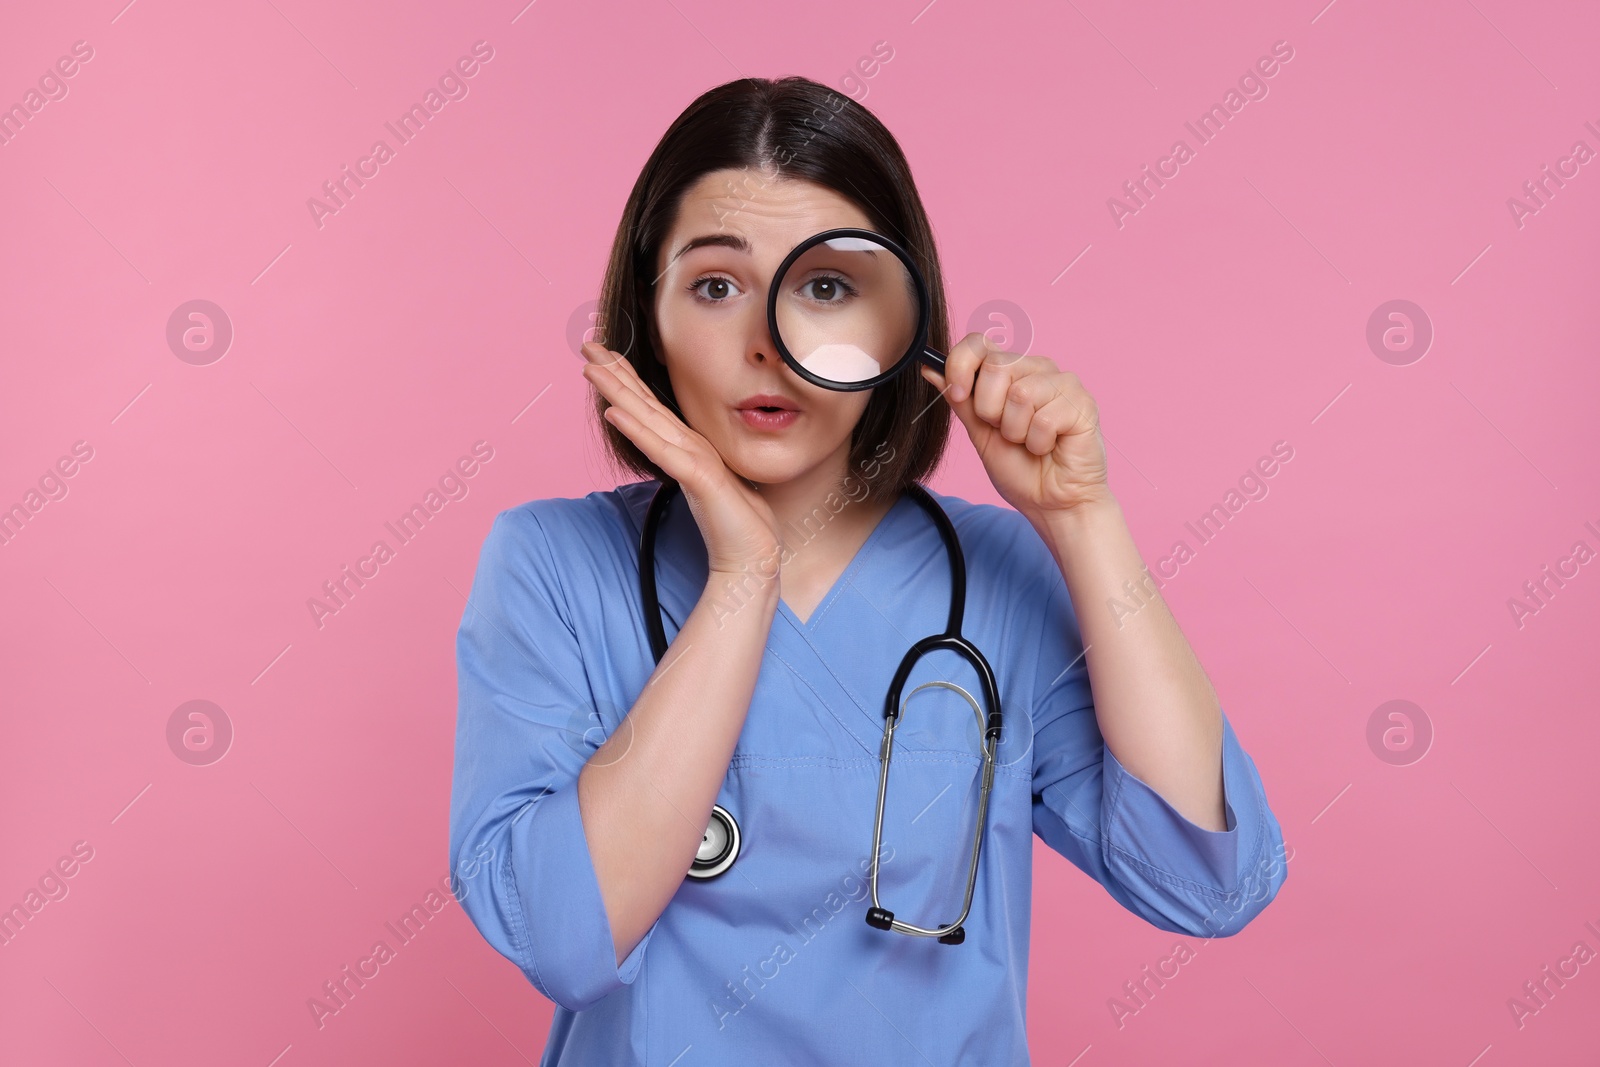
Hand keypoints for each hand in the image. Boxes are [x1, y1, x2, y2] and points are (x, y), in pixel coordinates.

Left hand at [581, 342, 784, 578]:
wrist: (752, 558)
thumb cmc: (731, 526)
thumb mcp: (702, 490)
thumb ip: (687, 469)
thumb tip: (667, 456)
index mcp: (691, 447)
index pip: (652, 409)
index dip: (626, 382)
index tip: (601, 359)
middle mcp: (692, 445)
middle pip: (646, 403)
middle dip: (616, 373)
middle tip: (588, 345)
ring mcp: (696, 459)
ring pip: (649, 418)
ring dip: (619, 391)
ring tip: (591, 367)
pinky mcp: (699, 478)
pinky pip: (661, 452)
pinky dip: (637, 431)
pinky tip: (613, 414)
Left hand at [919, 332, 1110, 518]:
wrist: (1050, 502)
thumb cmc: (1020, 468)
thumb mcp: (979, 432)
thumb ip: (960, 399)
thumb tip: (930, 368)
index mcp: (1012, 370)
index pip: (979, 343)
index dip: (960, 365)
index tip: (958, 396)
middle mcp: (1038, 368)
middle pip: (996, 367)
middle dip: (990, 410)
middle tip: (1008, 433)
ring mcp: (1064, 383)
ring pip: (1020, 393)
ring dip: (1016, 431)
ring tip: (1030, 441)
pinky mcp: (1083, 403)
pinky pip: (1044, 419)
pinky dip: (1038, 443)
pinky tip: (1050, 447)